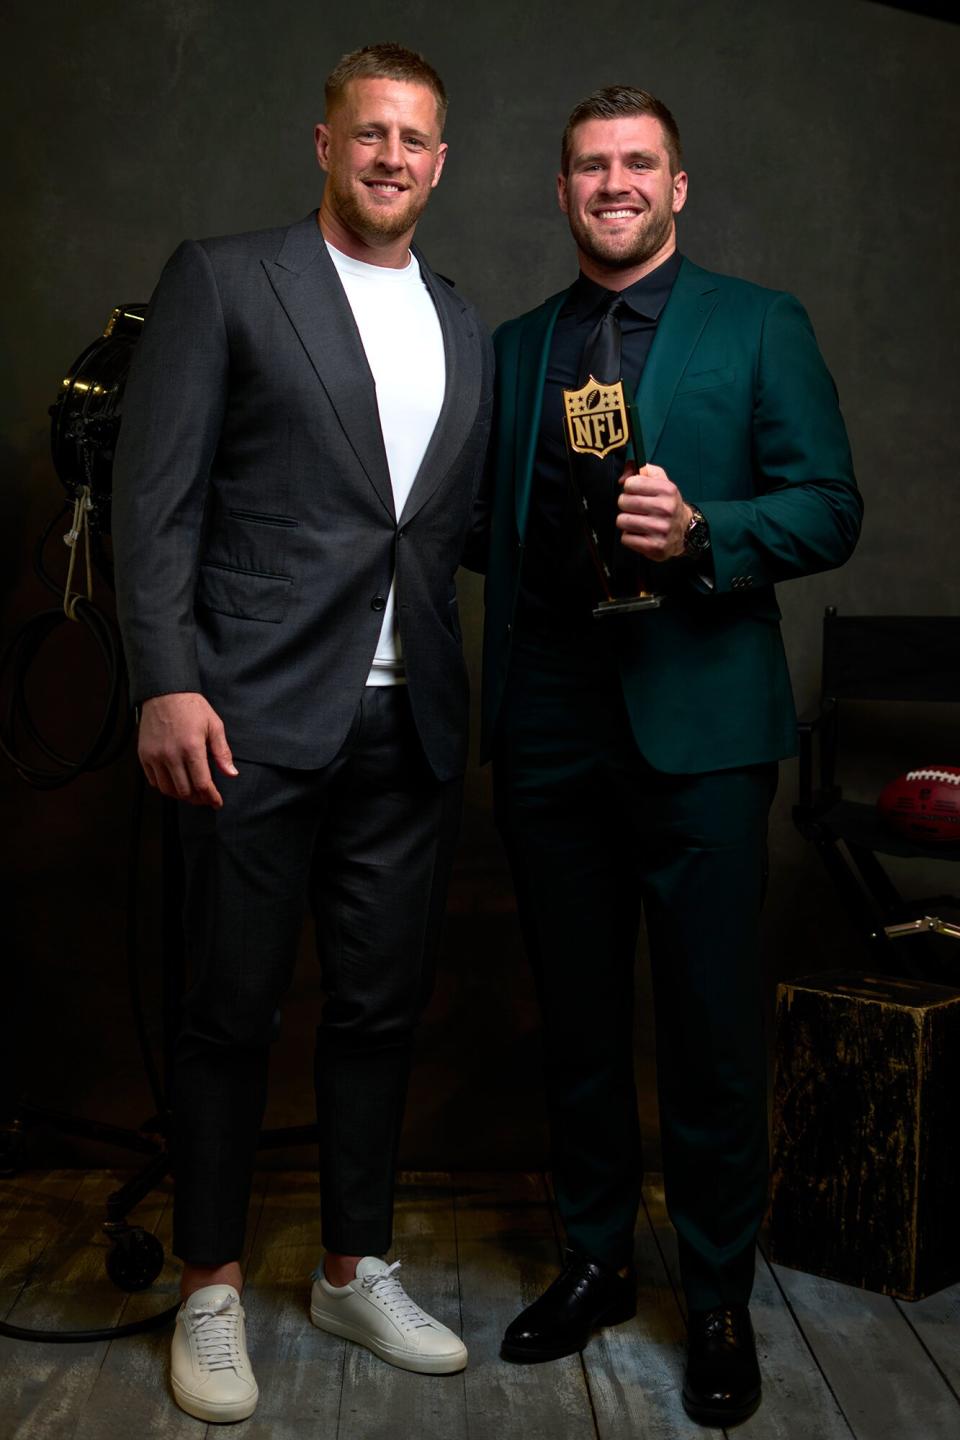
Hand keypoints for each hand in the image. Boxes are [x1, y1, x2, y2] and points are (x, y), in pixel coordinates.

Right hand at [138, 692, 237, 807]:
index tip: (217, 803)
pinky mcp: (144, 755)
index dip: (211, 797)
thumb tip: (231, 774)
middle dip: (198, 798)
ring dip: (181, 795)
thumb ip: (222, 752)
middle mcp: (171, 755)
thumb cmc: (192, 707)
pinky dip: (165, 786)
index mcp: (192, 747)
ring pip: (168, 789)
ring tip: (192, 792)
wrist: (164, 692)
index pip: (202, 783)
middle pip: (185, 791)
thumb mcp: (214, 725)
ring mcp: (155, 756)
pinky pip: (153, 781)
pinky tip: (175, 782)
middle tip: (206, 797)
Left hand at [617, 461, 691, 560]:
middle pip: (623, 502)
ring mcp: (660, 529)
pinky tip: (641, 534)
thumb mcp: (661, 482)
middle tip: (636, 509)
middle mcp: (666, 508)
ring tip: (638, 522)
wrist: (685, 532)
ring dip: (627, 522)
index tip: (635, 492)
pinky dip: (630, 537)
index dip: (629, 488)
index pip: (630, 483)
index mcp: (667, 490)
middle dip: (626, 505)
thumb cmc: (667, 505)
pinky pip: (626, 539)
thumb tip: (623, 477)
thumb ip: (641, 470)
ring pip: (622, 521)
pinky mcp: (654, 546)